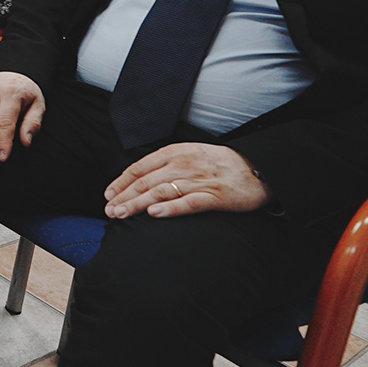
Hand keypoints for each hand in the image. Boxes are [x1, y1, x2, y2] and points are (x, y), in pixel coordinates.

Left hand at [103, 143, 269, 219]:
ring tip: (121, 214)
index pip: (141, 167)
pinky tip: (154, 214)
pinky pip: (189, 203)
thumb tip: (141, 179)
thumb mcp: (191, 155)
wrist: (259, 169)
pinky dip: (170, 208)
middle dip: (124, 196)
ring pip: (161, 192)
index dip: (122, 181)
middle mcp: (185, 164)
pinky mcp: (216, 196)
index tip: (108, 194)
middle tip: (108, 210)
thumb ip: (168, 164)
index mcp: (177, 152)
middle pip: (147, 181)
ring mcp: (200, 180)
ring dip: (138, 204)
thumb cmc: (221, 164)